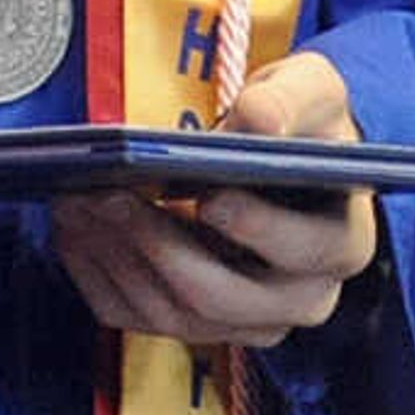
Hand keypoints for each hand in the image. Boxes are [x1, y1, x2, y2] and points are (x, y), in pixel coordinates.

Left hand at [49, 49, 376, 348]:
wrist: (277, 153)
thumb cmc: (298, 123)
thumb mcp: (309, 91)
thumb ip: (289, 100)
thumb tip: (256, 121)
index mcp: (340, 245)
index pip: (301, 252)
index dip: (254, 228)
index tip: (207, 195)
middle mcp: (300, 299)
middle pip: (220, 297)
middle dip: (156, 245)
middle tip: (109, 194)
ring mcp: (245, 321)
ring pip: (171, 313)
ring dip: (115, 258)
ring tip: (77, 201)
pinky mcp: (194, 324)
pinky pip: (134, 316)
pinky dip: (96, 274)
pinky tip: (74, 226)